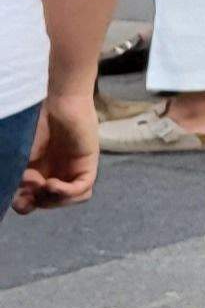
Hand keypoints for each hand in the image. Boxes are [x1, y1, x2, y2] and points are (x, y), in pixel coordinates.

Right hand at [16, 92, 93, 212]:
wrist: (58, 103)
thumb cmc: (35, 123)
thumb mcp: (20, 154)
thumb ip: (17, 174)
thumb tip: (13, 194)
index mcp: (37, 171)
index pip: (32, 200)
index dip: (24, 204)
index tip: (16, 199)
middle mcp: (55, 173)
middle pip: (49, 202)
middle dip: (36, 201)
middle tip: (29, 186)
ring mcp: (73, 169)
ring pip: (67, 199)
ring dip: (53, 199)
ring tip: (43, 185)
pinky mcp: (88, 164)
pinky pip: (83, 189)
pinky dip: (67, 193)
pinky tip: (53, 184)